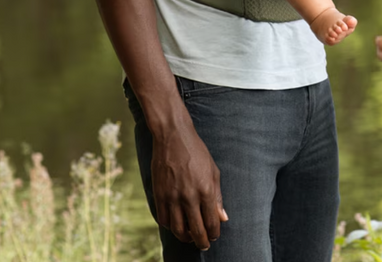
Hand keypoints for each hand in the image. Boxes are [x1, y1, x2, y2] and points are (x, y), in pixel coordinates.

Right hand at [151, 121, 227, 249]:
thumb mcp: (213, 171)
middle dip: (201, 241)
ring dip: (185, 237)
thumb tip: (222, 218)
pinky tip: (176, 223)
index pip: (211, 223)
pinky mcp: (159, 195)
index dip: (214, 233)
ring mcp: (172, 197)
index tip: (214, 236)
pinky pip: (163, 220)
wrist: (173, 137)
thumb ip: (217, 196)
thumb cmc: (196, 152)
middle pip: (195, 231)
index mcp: (206, 190)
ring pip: (177, 230)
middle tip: (203, 245)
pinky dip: (170, 226)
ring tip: (190, 236)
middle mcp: (189, 196)